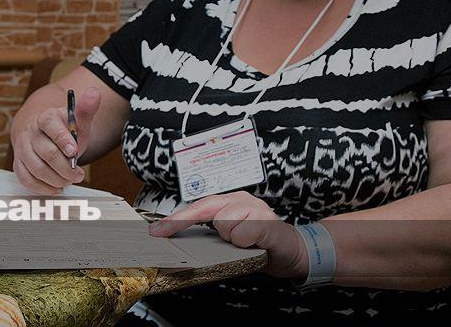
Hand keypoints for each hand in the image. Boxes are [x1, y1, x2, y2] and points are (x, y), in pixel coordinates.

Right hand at [11, 87, 100, 193]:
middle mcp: (30, 132)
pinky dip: (43, 187)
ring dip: (57, 179)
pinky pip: (26, 179)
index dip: (62, 139)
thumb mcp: (76, 119)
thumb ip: (86, 109)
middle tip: (79, 174)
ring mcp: (22, 149)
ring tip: (69, 179)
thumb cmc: (62, 128)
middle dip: (65, 167)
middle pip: (46, 152)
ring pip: (37, 169)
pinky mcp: (18, 163)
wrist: (40, 132)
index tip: (74, 151)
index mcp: (45, 118)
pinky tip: (57, 186)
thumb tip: (94, 93)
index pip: (51, 126)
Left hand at [148, 192, 307, 278]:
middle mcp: (241, 200)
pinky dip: (244, 242)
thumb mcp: (233, 237)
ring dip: (229, 238)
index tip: (156, 230)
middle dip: (181, 221)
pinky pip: (242, 233)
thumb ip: (214, 234)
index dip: (176, 218)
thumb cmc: (260, 244)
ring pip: (224, 223)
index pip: (198, 207)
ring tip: (244, 243)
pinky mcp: (267, 222)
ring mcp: (255, 208)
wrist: (294, 251)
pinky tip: (253, 244)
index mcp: (231, 202)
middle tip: (164, 233)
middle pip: (205, 207)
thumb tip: (183, 241)